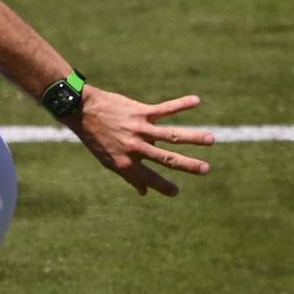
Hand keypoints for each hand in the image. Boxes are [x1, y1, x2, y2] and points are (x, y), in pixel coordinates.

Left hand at [69, 87, 213, 196]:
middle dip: (188, 165)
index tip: (176, 192)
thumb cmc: (96, 138)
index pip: (150, 178)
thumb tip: (143, 192)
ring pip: (172, 135)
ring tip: (211, 139)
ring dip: (193, 137)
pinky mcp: (141, 112)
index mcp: (126, 163)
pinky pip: (165, 109)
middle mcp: (135, 148)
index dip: (163, 187)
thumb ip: (129, 175)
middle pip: (167, 158)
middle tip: (206, 170)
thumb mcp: (108, 161)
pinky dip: (181, 104)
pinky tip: (196, 100)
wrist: (82, 111)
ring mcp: (140, 130)